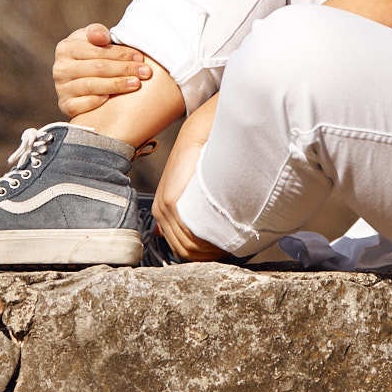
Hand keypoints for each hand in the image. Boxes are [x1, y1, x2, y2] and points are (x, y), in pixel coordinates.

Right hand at [52, 23, 151, 117]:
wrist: (81, 78)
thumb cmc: (92, 53)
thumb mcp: (93, 38)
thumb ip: (97, 32)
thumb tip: (102, 37)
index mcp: (66, 47)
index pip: (97, 50)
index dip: (120, 53)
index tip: (140, 57)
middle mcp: (60, 68)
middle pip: (97, 68)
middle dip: (124, 69)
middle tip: (146, 72)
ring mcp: (61, 88)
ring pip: (92, 86)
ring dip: (117, 85)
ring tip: (136, 84)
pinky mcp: (65, 105)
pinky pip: (82, 104)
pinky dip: (98, 101)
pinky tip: (113, 99)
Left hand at [152, 100, 224, 261]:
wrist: (198, 136)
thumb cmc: (203, 160)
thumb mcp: (198, 189)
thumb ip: (196, 210)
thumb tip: (201, 235)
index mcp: (164, 212)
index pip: (182, 248)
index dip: (205, 255)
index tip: (224, 251)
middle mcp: (161, 213)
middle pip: (184, 251)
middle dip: (208, 255)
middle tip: (230, 251)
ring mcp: (163, 209)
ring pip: (187, 246)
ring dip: (209, 250)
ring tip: (229, 245)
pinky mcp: (169, 202)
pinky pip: (186, 233)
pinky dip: (205, 240)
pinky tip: (221, 236)